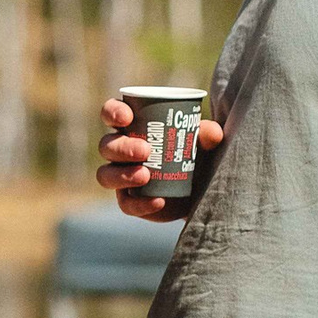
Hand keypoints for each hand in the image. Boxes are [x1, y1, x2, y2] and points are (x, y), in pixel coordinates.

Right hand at [96, 97, 223, 221]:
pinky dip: (139, 204)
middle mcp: (121, 150)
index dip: (112, 113)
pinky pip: (125, 204)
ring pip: (105, 175)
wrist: (203, 188)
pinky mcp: (130, 200)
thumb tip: (211, 133)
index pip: (111, 113)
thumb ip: (208, 134)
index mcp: (132, 126)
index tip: (126, 118)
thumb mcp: (204, 141)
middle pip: (107, 145)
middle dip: (122, 147)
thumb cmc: (197, 152)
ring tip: (145, 176)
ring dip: (122, 174)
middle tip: (146, 151)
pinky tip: (158, 202)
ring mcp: (122, 176)